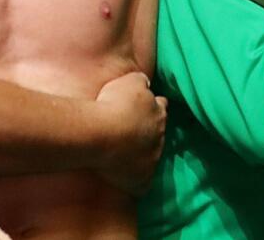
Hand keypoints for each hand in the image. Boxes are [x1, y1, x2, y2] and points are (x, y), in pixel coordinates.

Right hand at [94, 71, 167, 193]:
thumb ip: (141, 81)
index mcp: (159, 113)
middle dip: (148, 132)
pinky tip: (123, 179)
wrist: (102, 134)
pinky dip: (134, 180)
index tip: (142, 109)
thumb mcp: (130, 80)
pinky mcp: (142, 180)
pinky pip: (141, 183)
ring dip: (140, 154)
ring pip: (151, 157)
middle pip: (158, 133)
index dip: (152, 107)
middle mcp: (160, 136)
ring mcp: (153, 159)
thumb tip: (145, 83)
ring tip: (122, 154)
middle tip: (129, 132)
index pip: (161, 107)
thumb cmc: (114, 104)